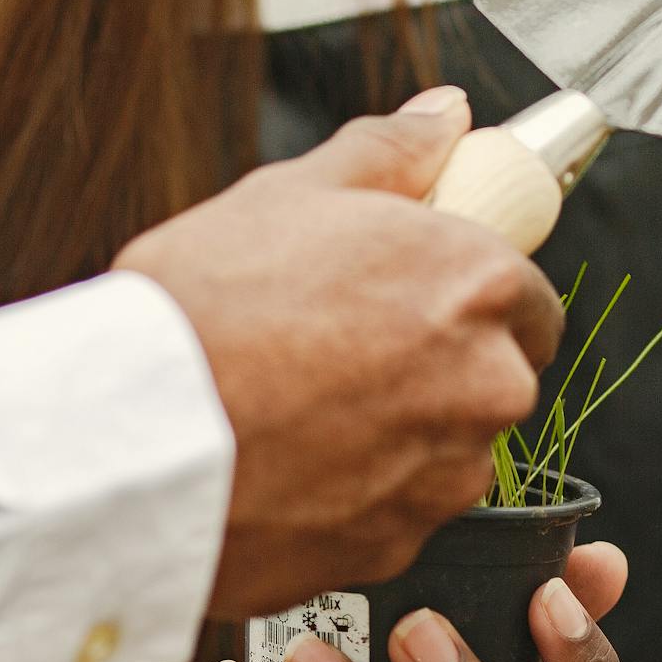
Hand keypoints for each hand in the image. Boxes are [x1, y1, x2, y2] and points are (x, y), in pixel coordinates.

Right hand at [112, 87, 565, 618]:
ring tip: (300, 409)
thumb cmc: (206, 309)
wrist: (133, 440)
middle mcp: (487, 384)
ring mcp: (447, 474)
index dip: (470, 300)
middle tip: (340, 351)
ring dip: (397, 436)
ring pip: (446, 452)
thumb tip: (444, 117)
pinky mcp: (400, 545)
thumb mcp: (291, 194)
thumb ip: (389, 152)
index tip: (419, 302)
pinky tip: (288, 463)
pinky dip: (356, 495)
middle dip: (436, 369)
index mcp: (477, 285)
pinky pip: (395, 513)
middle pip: (494, 378)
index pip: (527, 299)